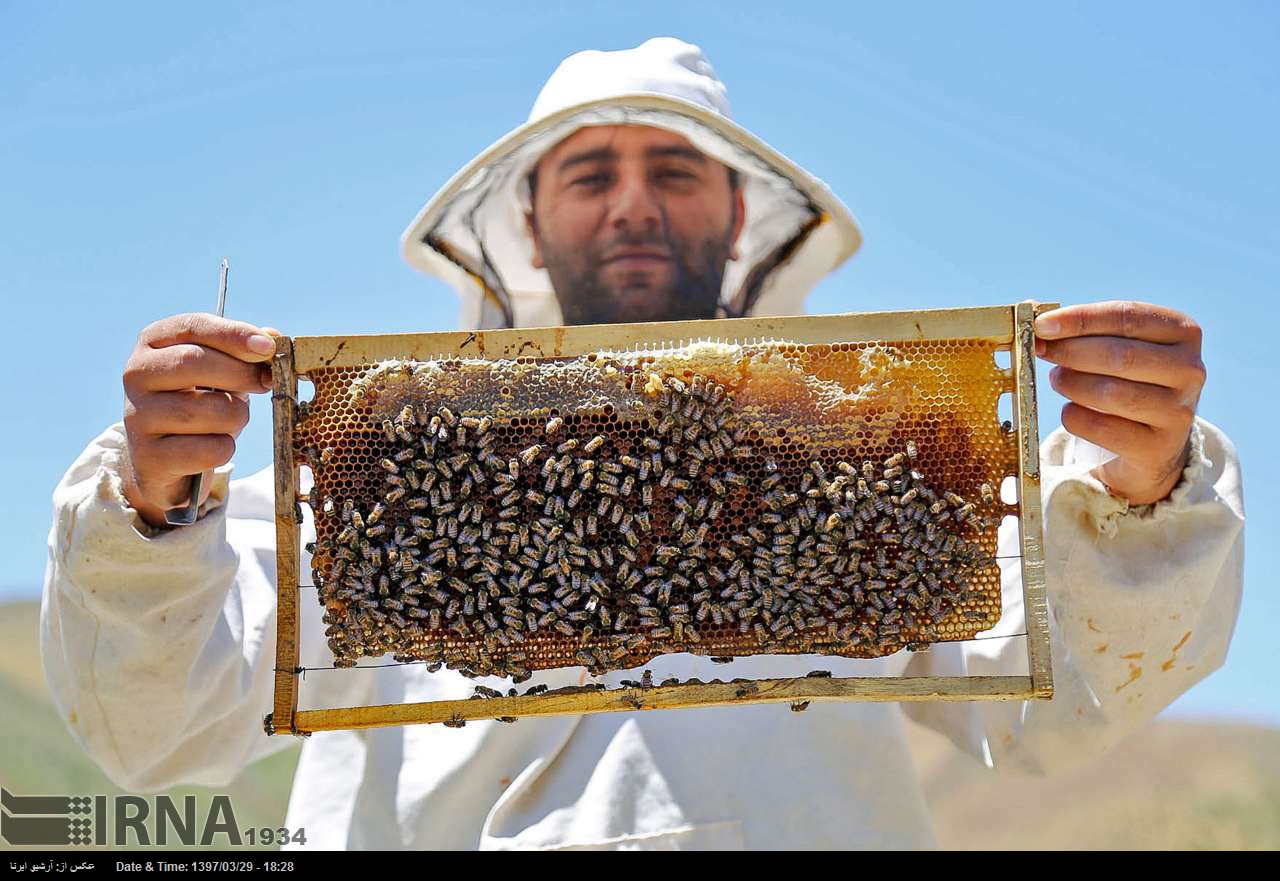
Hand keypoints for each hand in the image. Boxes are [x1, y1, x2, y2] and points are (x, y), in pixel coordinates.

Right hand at [122, 313, 280, 527]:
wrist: (164, 459)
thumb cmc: (199, 404)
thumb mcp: (220, 372)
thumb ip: (245, 353)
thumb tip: (272, 336)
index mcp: (153, 343)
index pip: (192, 326)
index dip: (233, 334)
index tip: (267, 347)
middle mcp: (136, 373)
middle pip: (194, 361)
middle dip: (241, 373)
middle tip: (264, 383)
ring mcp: (138, 414)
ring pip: (209, 409)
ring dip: (237, 416)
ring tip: (230, 419)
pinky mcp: (149, 455)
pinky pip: (209, 449)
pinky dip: (225, 449)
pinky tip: (212, 446)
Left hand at [1034, 300, 1205, 505]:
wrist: (1152, 442)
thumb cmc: (1126, 379)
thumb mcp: (1117, 346)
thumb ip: (1081, 326)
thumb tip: (1031, 306)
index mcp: (1183, 332)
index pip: (1127, 317)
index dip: (1080, 319)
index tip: (1042, 325)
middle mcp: (1190, 370)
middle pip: (1121, 356)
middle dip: (1072, 352)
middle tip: (1043, 352)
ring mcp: (1179, 411)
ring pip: (1112, 393)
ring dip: (1072, 384)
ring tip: (1058, 379)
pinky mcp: (1159, 447)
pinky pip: (1102, 428)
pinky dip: (1075, 417)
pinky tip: (1071, 410)